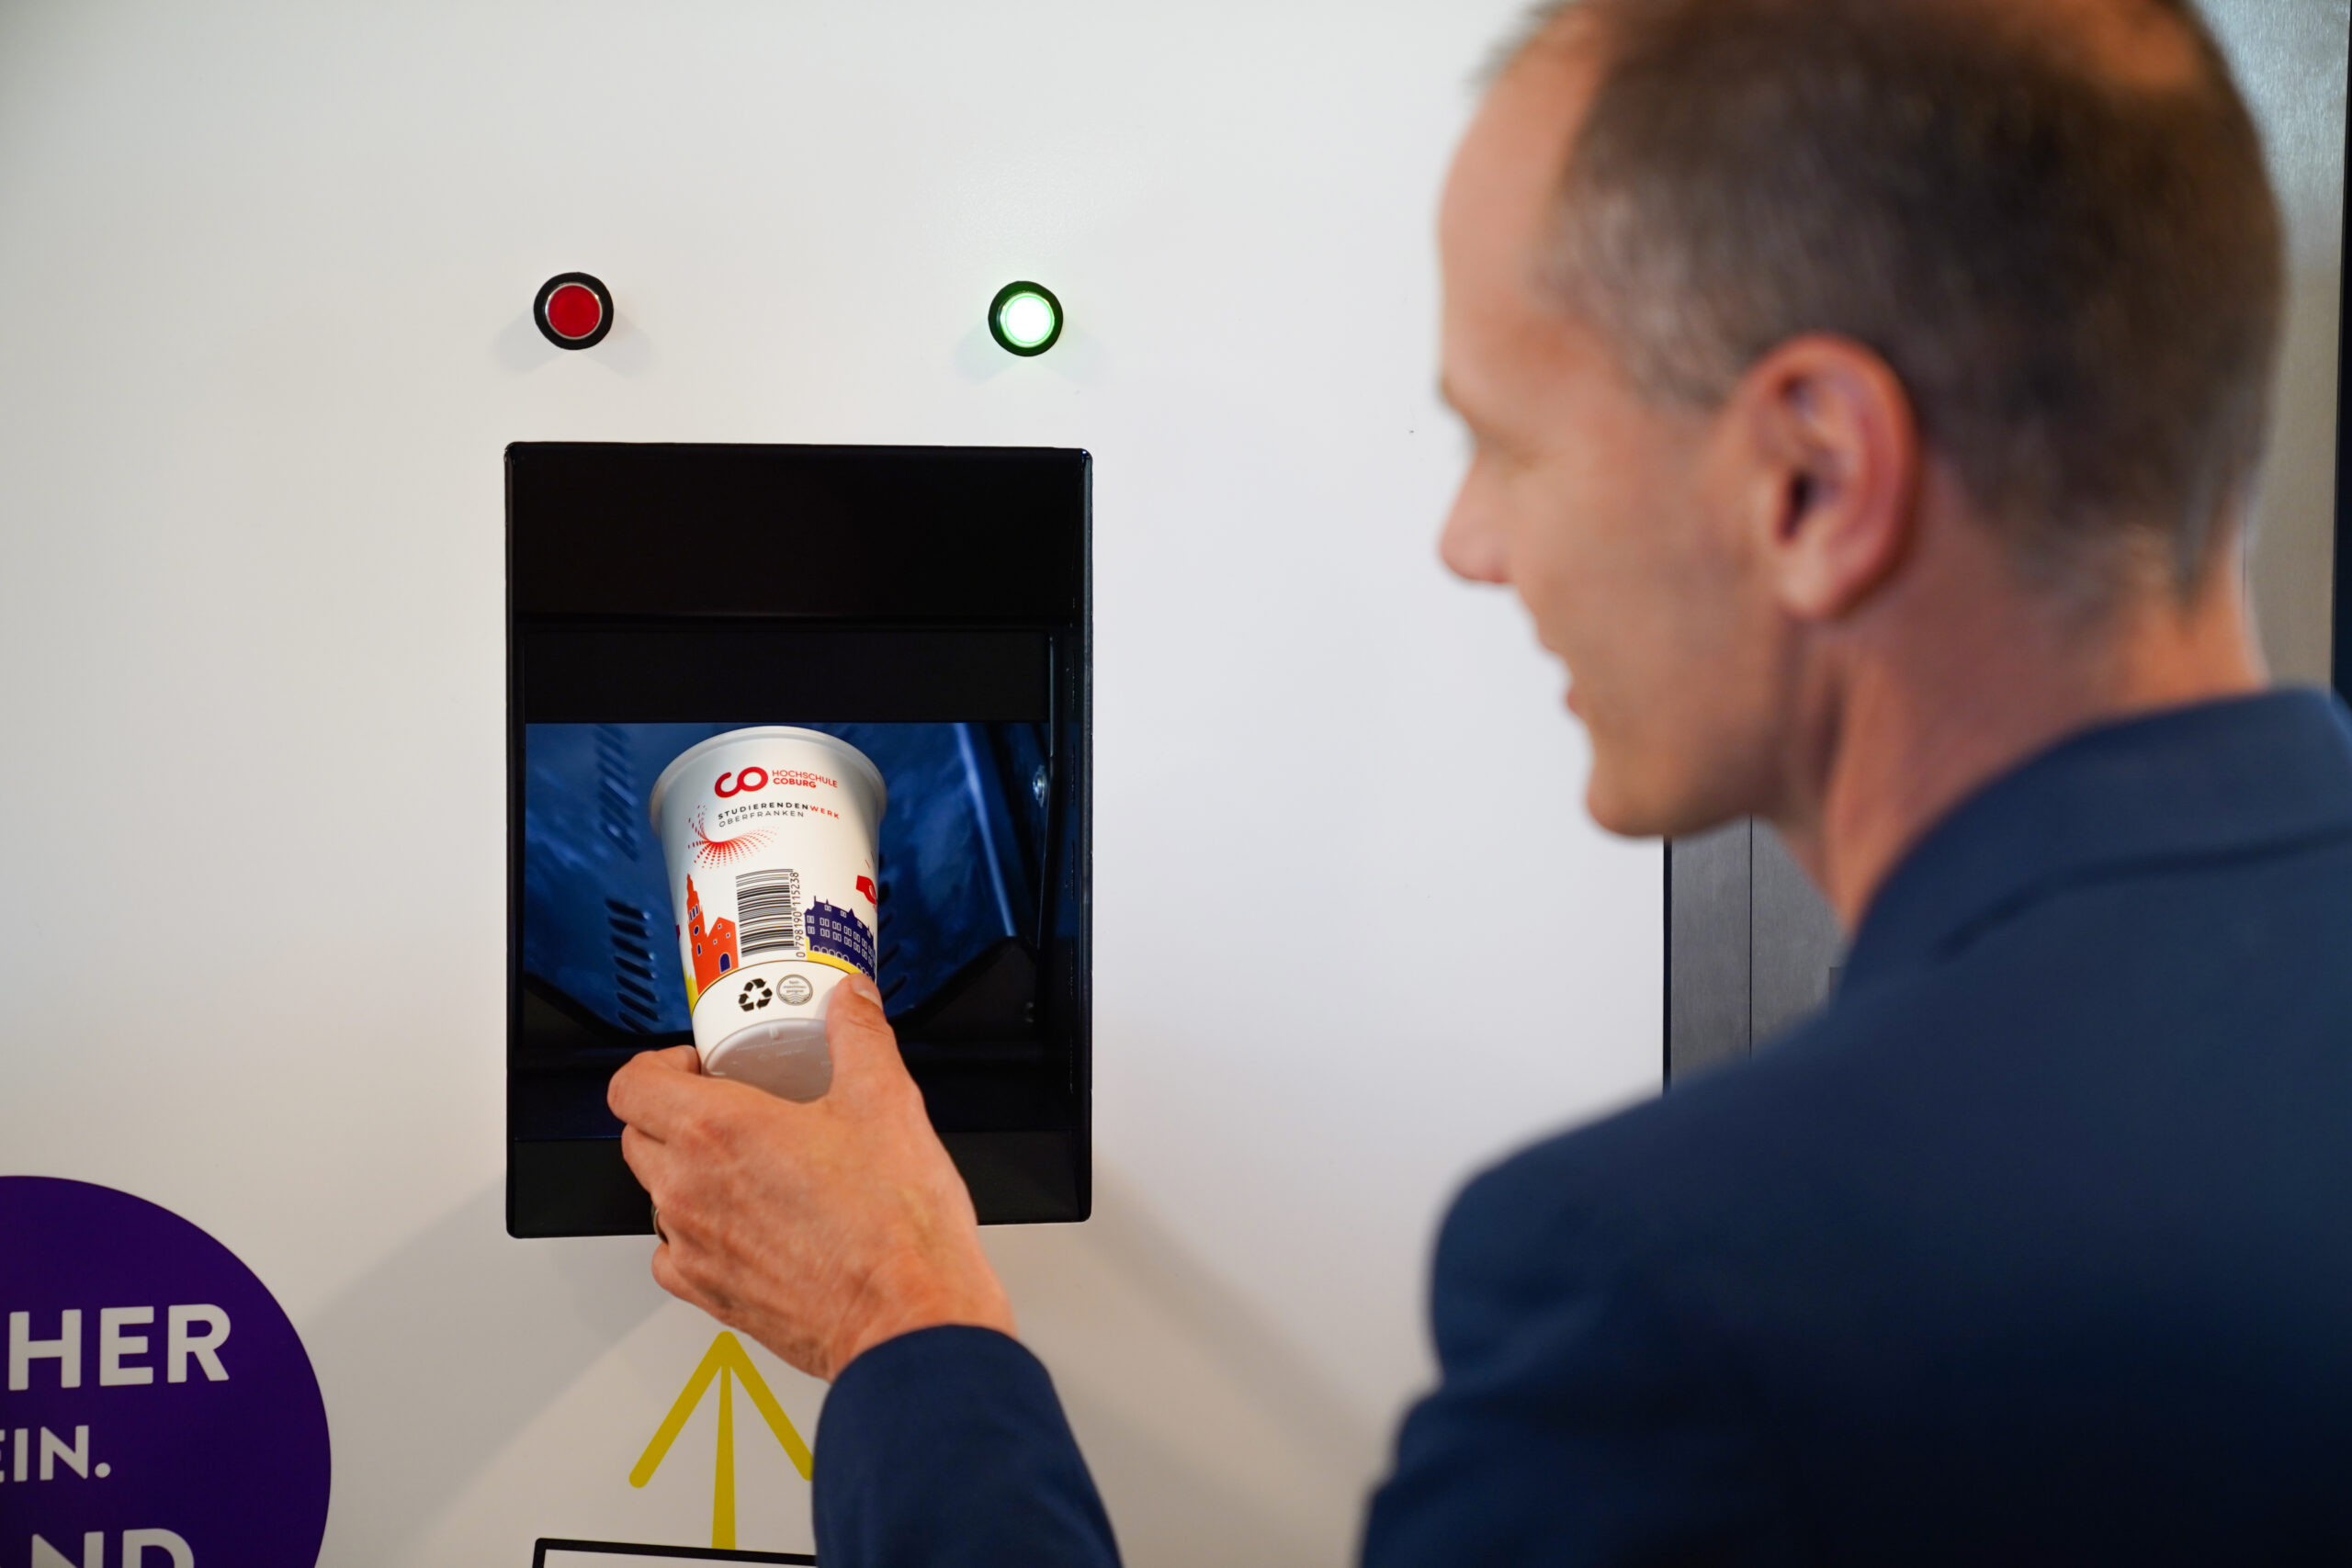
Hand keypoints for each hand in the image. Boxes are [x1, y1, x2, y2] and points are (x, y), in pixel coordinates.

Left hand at [609, 975, 1015, 1380]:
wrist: (909, 1319)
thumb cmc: (894, 1228)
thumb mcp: (887, 1103)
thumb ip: (860, 1036)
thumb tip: (850, 1002)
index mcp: (719, 1132)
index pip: (631, 1084)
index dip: (659, 1064)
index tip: (699, 1065)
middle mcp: (691, 1191)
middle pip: (636, 1135)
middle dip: (671, 1112)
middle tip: (728, 1105)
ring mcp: (696, 1249)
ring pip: (655, 1196)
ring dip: (686, 1173)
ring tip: (747, 1165)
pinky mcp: (712, 1297)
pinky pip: (675, 1255)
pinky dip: (697, 1234)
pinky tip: (746, 1225)